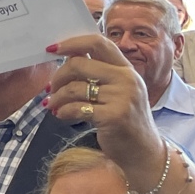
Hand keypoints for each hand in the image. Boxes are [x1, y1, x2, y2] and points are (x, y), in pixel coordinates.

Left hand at [45, 33, 166, 184]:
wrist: (143, 151)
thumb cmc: (124, 119)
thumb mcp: (118, 91)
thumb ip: (99, 73)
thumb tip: (67, 56)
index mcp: (126, 69)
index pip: (98, 42)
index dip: (71, 42)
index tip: (51, 49)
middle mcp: (127, 79)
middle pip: (79, 64)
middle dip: (58, 76)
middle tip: (51, 89)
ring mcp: (123, 97)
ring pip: (74, 87)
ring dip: (57, 97)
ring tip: (53, 105)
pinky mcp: (114, 116)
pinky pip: (77, 108)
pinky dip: (63, 111)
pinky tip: (61, 115)